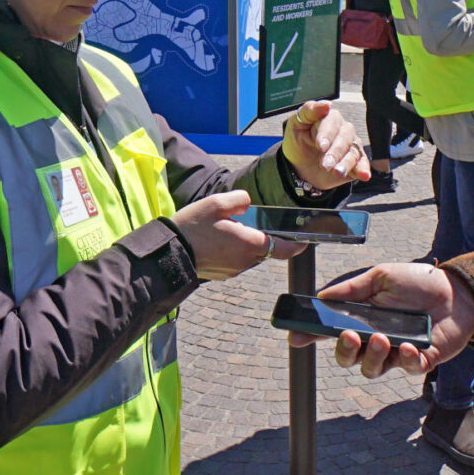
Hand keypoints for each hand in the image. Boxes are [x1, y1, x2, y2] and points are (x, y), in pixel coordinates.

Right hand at [171, 190, 298, 280]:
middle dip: (262, 236)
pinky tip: (216, 240)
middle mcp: (246, 261)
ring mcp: (234, 270)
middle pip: (265, 249)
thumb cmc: (193, 228)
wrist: (170, 253)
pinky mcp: (223, 274)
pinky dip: (232, 251)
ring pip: (249, 255)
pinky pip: (235, 261)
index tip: (303, 240)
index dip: (296, 244)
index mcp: (250, 244)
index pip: (284, 248)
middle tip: (245, 221)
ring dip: (245, 243)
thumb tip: (247, 203)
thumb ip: (240, 200)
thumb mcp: (217, 203)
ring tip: (224, 229)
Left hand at [279, 100, 369, 190]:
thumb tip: (327, 104)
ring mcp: (351, 146)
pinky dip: (363, 169)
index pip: (332, 123)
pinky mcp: (356, 162)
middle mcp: (344, 130)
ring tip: (337, 172)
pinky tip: (363, 175)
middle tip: (324, 165)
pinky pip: (362, 163)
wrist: (300, 167)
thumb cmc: (298, 142)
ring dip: (346, 163)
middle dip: (335, 152)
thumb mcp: (296, 125)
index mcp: (330, 118)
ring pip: (353, 152)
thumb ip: (309, 111)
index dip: (326, 134)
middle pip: (344, 138)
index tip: (320, 146)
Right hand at [300, 261, 473, 376]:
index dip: (311, 336)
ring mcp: (396, 352)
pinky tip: (410, 346)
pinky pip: (406, 369)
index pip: (331, 331)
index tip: (296, 337)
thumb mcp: (381, 276)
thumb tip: (321, 298)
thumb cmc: (417, 282)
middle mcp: (375, 339)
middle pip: (348, 358)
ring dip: (372, 356)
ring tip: (382, 338)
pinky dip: (405, 359)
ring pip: (372, 369)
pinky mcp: (419, 360)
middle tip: (351, 336)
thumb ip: (352, 289)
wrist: (457, 290)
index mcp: (362, 319)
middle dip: (344, 351)